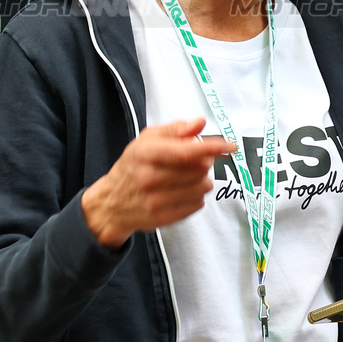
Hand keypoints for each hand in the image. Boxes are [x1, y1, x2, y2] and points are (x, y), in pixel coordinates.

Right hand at [80, 118, 228, 247]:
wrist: (111, 202)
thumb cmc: (134, 165)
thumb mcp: (147, 139)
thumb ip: (176, 130)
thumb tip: (200, 123)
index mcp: (145, 154)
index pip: (186, 152)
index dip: (212, 148)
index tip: (231, 146)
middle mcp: (149, 178)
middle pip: (199, 169)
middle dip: (204, 162)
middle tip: (195, 161)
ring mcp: (155, 201)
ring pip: (202, 188)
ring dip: (202, 180)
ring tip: (188, 177)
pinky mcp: (162, 218)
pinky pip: (197, 205)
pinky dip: (196, 196)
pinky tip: (183, 191)